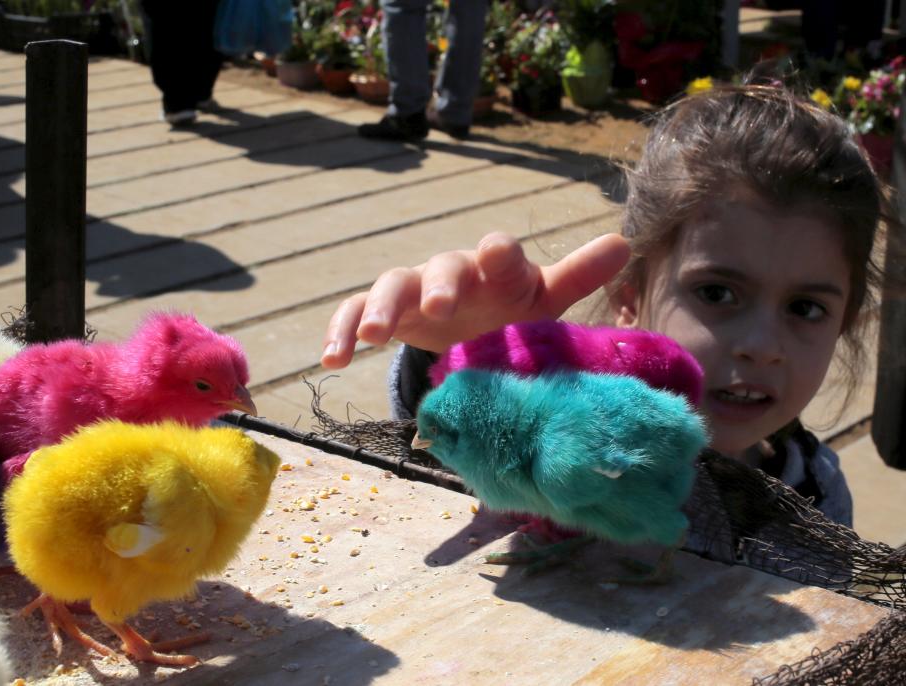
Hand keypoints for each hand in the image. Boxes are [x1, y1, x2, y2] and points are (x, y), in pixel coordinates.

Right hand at [320, 232, 629, 367]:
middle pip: (443, 266)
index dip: (499, 253)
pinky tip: (331, 361)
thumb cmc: (510, 311)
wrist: (471, 327)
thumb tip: (624, 242)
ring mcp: (414, 290)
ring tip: (374, 337)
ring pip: (392, 284)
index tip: (496, 255)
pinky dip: (342, 332)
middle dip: (440, 284)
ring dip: (381, 307)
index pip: (500, 253)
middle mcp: (453, 272)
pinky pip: (354, 313)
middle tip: (439, 308)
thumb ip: (577, 275)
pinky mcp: (384, 311)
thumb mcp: (543, 299)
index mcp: (497, 269)